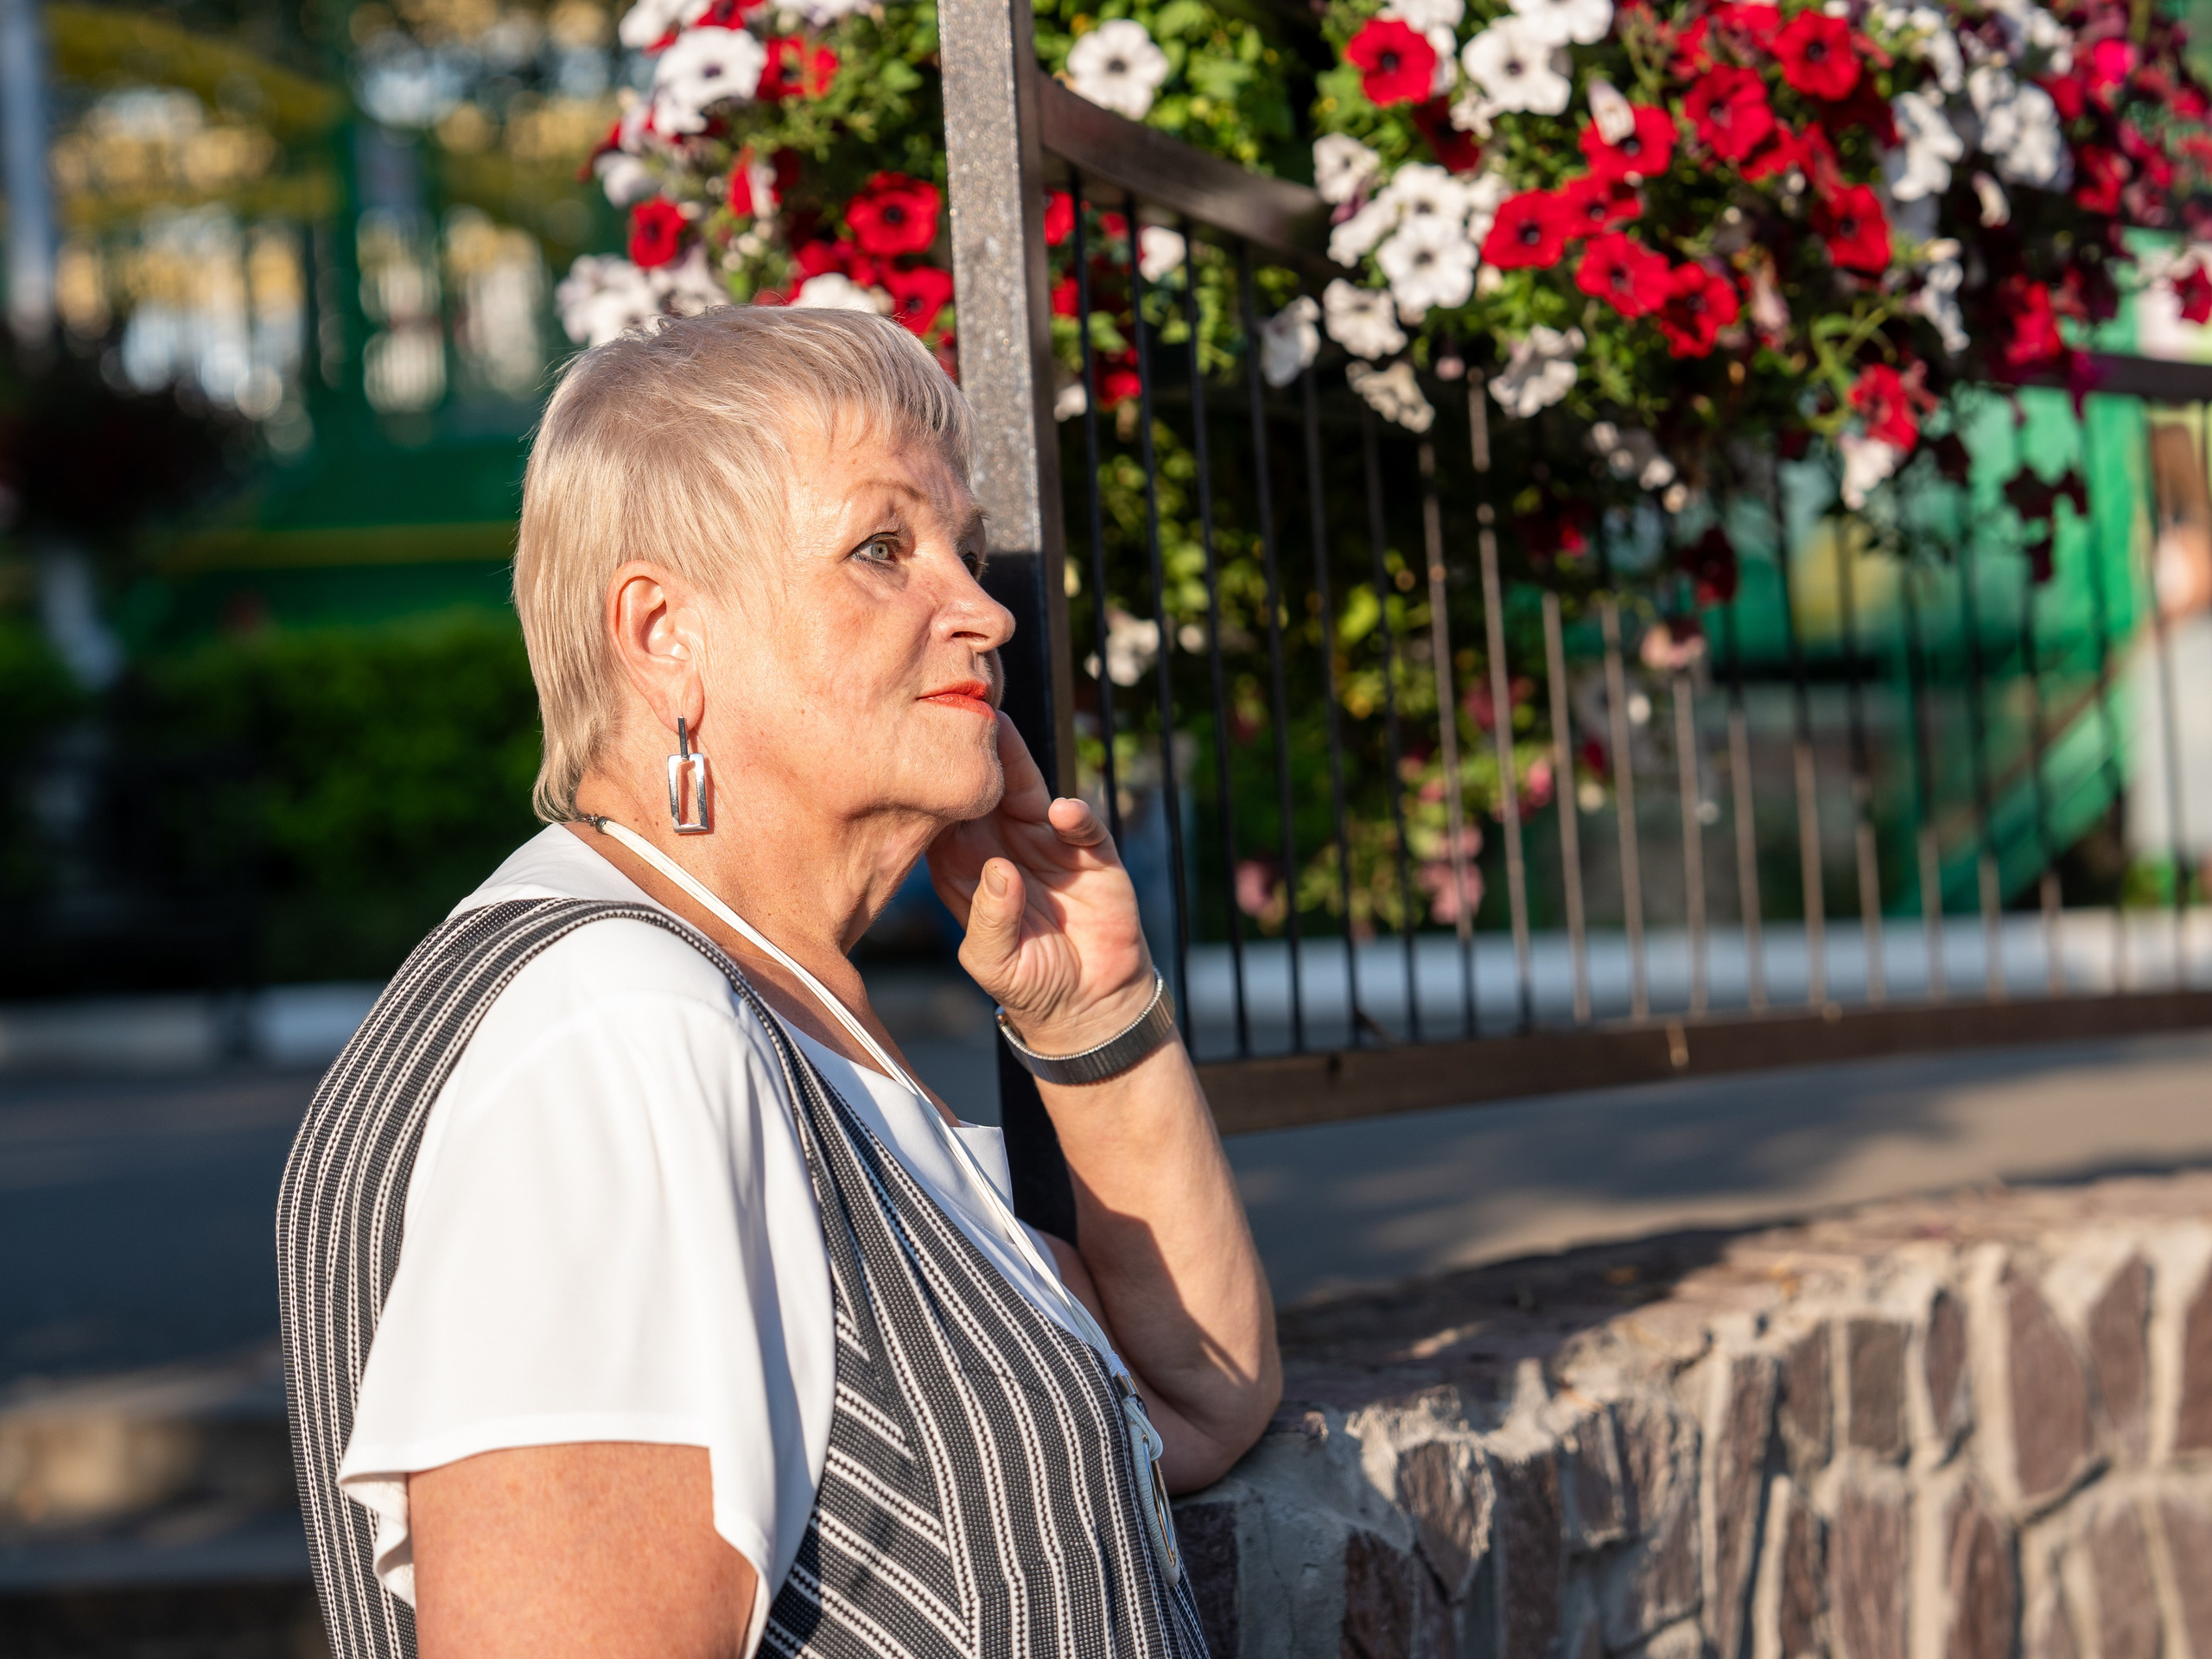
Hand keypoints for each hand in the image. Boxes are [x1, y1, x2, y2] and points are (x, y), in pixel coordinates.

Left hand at [927, 715, 1157, 1055]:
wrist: (1089, 1004)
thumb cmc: (1028, 982)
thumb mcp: (995, 964)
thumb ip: (990, 922)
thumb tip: (1000, 871)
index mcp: (966, 868)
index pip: (943, 820)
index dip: (931, 790)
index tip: (914, 754)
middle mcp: (1003, 847)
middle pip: (983, 794)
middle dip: (970, 757)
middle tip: (956, 712)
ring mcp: (1047, 845)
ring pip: (1028, 793)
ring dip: (1016, 763)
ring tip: (1003, 732)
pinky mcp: (1092, 855)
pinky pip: (1082, 827)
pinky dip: (1075, 816)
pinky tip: (1062, 812)